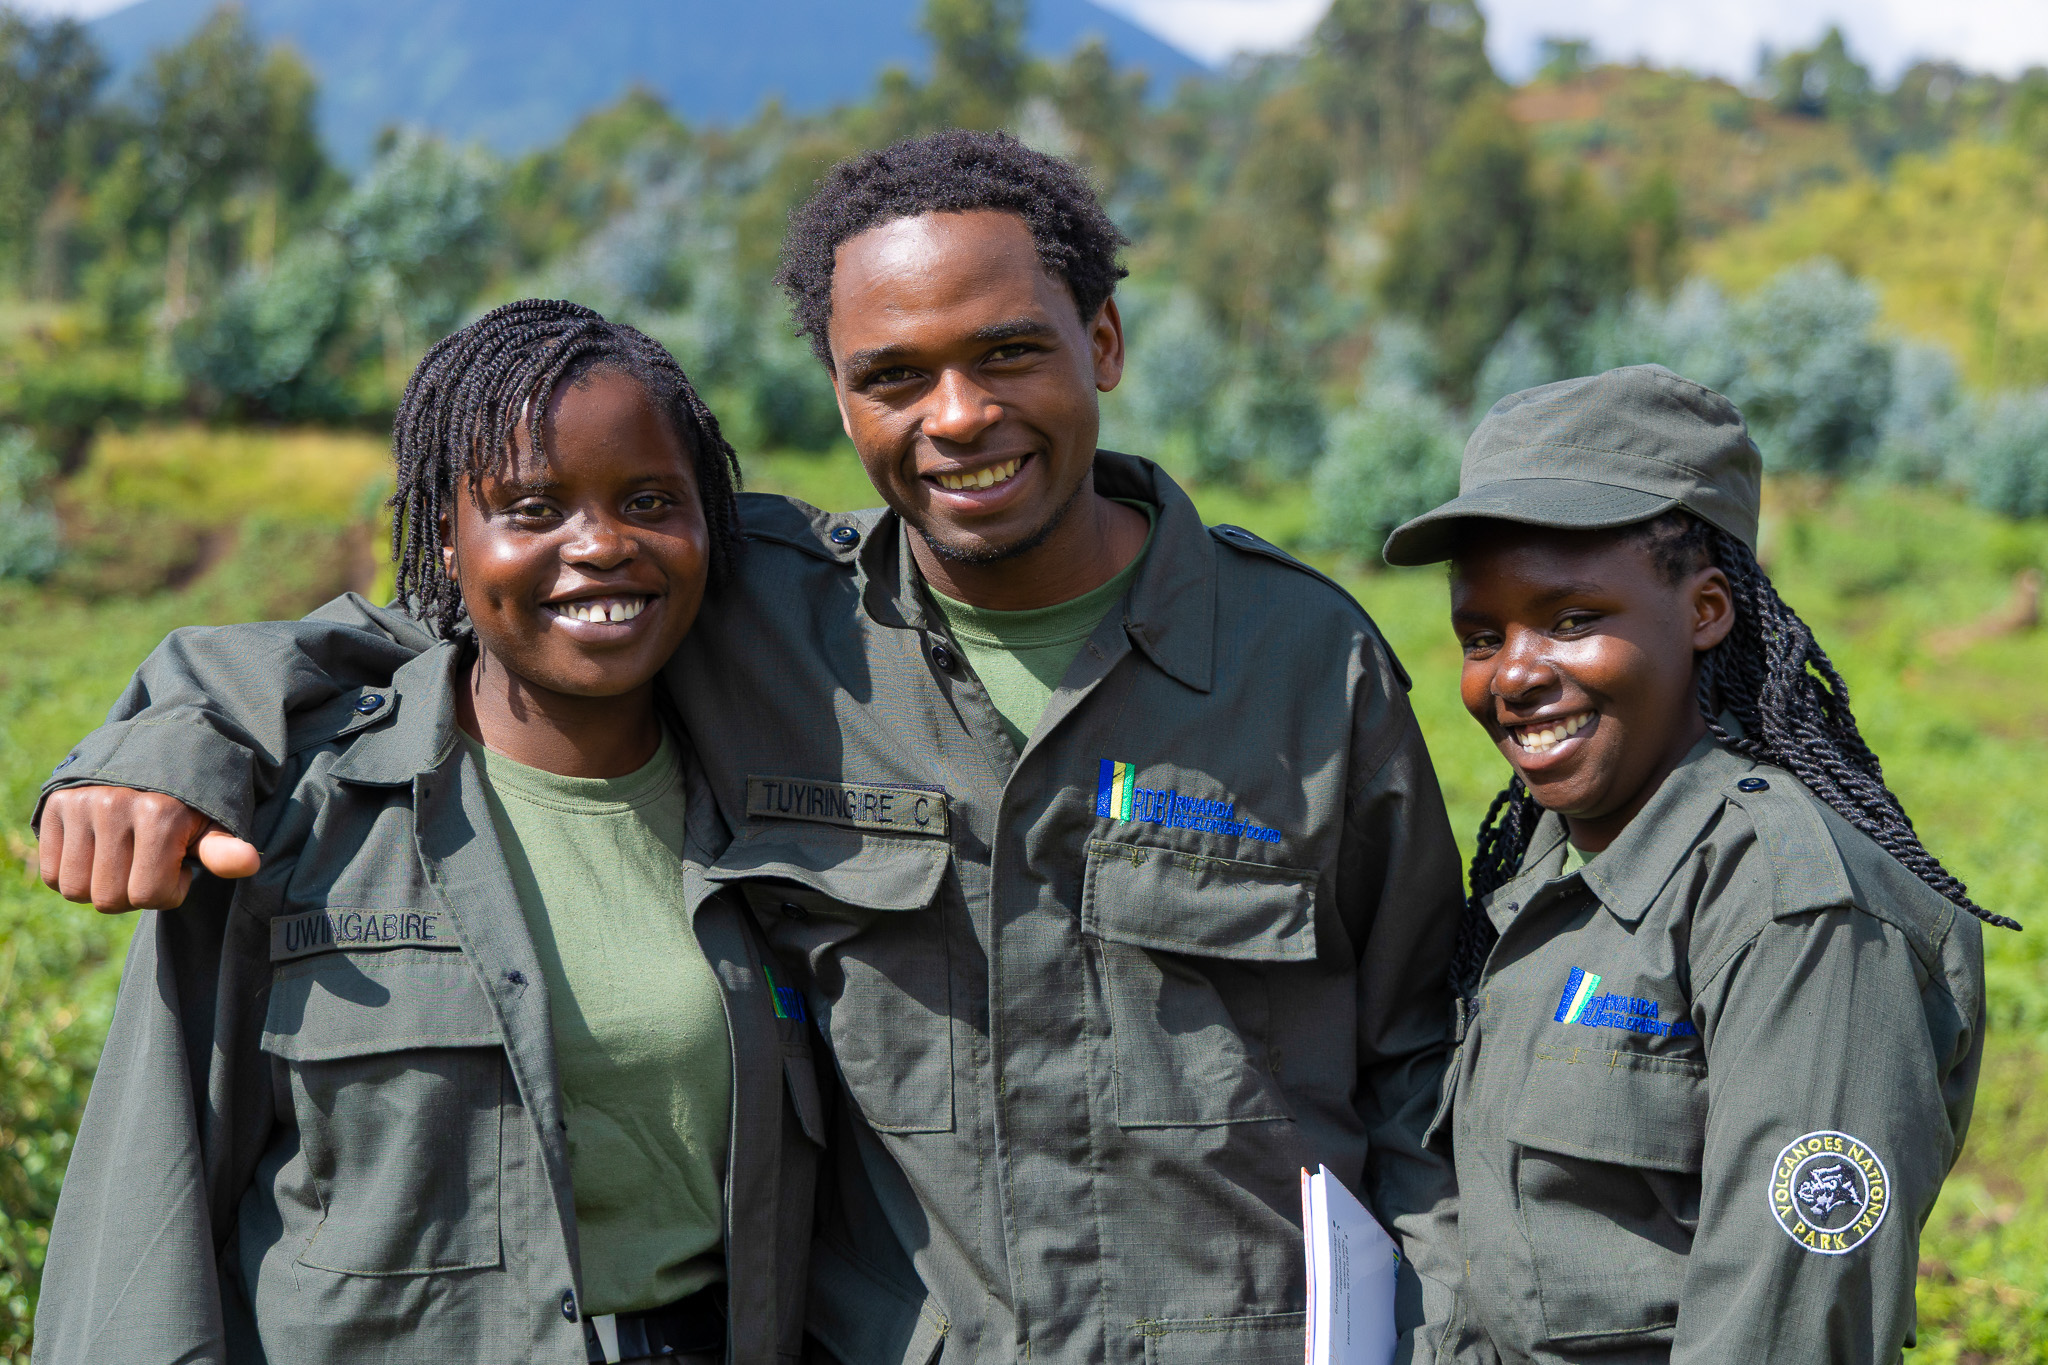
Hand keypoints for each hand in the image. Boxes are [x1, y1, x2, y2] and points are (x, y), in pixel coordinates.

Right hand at [38, 786, 260, 912]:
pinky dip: (73, 875)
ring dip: (100, 887)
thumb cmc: (192, 800)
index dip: (168, 892)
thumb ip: (223, 848)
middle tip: (149, 866)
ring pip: (75, 890)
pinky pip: (51, 873)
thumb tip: (248, 863)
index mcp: (159, 813)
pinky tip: (98, 855)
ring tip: (124, 860)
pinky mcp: (53, 805)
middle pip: (108, 898)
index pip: (148, 895)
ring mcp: (79, 804)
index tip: (178, 868)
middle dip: (133, 894)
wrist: (158, 751)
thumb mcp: (214, 821)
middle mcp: (113, 806)